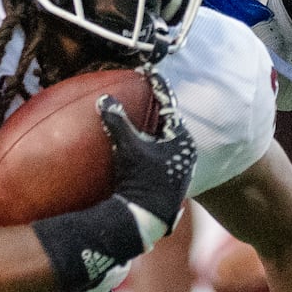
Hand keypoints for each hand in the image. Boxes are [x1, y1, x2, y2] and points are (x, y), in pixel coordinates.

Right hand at [96, 72, 195, 235]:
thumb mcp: (128, 147)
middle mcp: (186, 153)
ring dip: (156, 131)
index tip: (151, 73)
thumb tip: (104, 98)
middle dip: (158, 110)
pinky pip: (164, 156)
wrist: (146, 217)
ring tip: (145, 119)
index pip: (169, 107)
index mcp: (181, 140)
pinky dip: (155, 148)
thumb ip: (117, 121)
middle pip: (170, 124)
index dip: (158, 89)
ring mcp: (182, 169)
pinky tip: (145, 148)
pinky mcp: (174, 183)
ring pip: (168, 141)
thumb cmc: (140, 179)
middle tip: (148, 93)